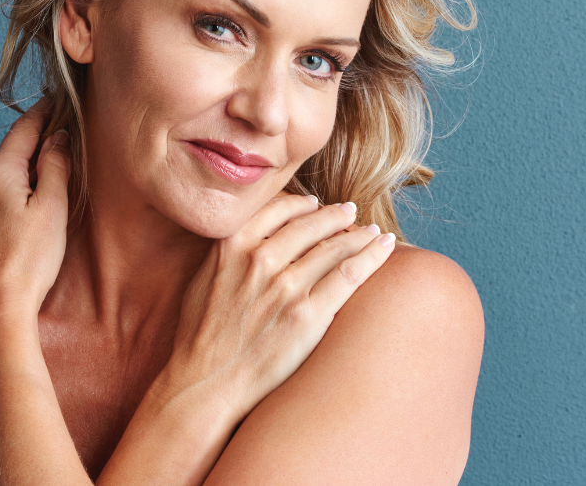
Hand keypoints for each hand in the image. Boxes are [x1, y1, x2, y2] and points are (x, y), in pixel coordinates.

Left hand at [0, 100, 71, 351]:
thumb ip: (55, 167)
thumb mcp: (54, 209)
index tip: (53, 101)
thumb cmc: (29, 265)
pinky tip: (5, 240)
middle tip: (52, 162)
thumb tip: (57, 138)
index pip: (23, 130)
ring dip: (8, 194)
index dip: (42, 114)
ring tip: (30, 217)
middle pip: (5, 162)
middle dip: (26, 160)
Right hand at [160, 193, 396, 422]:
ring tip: (372, 232)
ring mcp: (286, 286)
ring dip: (359, 234)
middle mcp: (260, 258)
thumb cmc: (201, 336)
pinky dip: (372, 256)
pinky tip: (384, 246)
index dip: (301, 204)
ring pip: (335, 246)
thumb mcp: (204, 278)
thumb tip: (251, 235)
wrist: (207, 382)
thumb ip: (228, 251)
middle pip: (311, 224)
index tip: (315, 204)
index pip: (277, 208)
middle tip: (351, 212)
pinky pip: (350, 274)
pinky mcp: (309, 314)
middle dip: (336, 216)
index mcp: (232, 245)